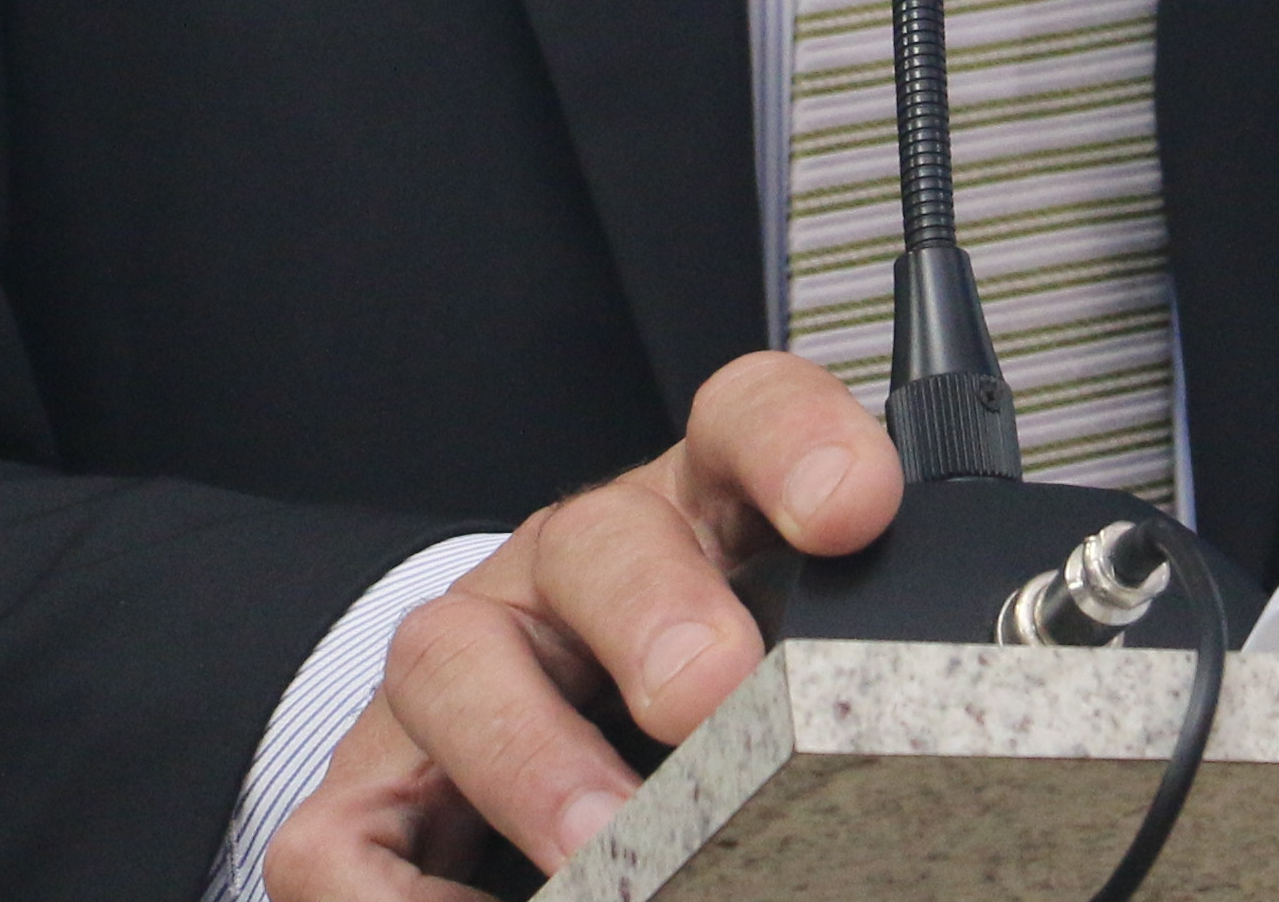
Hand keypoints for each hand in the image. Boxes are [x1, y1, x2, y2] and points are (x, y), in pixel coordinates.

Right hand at [263, 354, 894, 900]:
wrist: (512, 747)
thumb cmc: (676, 713)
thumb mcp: (784, 671)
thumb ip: (843, 705)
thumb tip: (925, 785)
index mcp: (697, 524)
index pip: (744, 423)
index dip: (797, 444)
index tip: (855, 508)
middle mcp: (572, 575)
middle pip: (600, 539)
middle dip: (655, 611)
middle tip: (713, 693)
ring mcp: (462, 666)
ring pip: (455, 660)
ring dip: (530, 759)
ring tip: (599, 845)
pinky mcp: (370, 787)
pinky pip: (352, 833)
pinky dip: (404, 893)